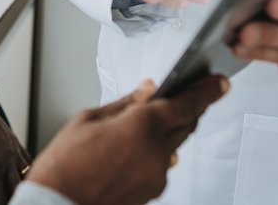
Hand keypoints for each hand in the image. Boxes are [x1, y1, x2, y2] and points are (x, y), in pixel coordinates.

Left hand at [0, 87, 28, 204]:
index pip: (0, 195)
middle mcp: (7, 161)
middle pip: (17, 189)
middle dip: (17, 199)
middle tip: (16, 201)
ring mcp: (16, 153)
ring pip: (27, 177)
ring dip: (26, 188)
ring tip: (27, 195)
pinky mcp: (19, 147)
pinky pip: (31, 164)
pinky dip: (32, 174)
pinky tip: (33, 181)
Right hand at [27, 76, 229, 204]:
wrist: (58, 204)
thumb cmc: (64, 164)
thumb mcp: (87, 120)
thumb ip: (125, 103)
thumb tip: (147, 90)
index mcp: (140, 126)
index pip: (186, 104)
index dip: (206, 91)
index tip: (219, 84)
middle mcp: (156, 152)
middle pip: (185, 124)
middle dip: (187, 110)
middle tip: (183, 99)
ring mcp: (158, 174)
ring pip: (172, 145)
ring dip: (165, 134)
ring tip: (136, 131)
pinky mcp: (154, 191)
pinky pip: (161, 165)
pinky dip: (153, 154)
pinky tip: (129, 153)